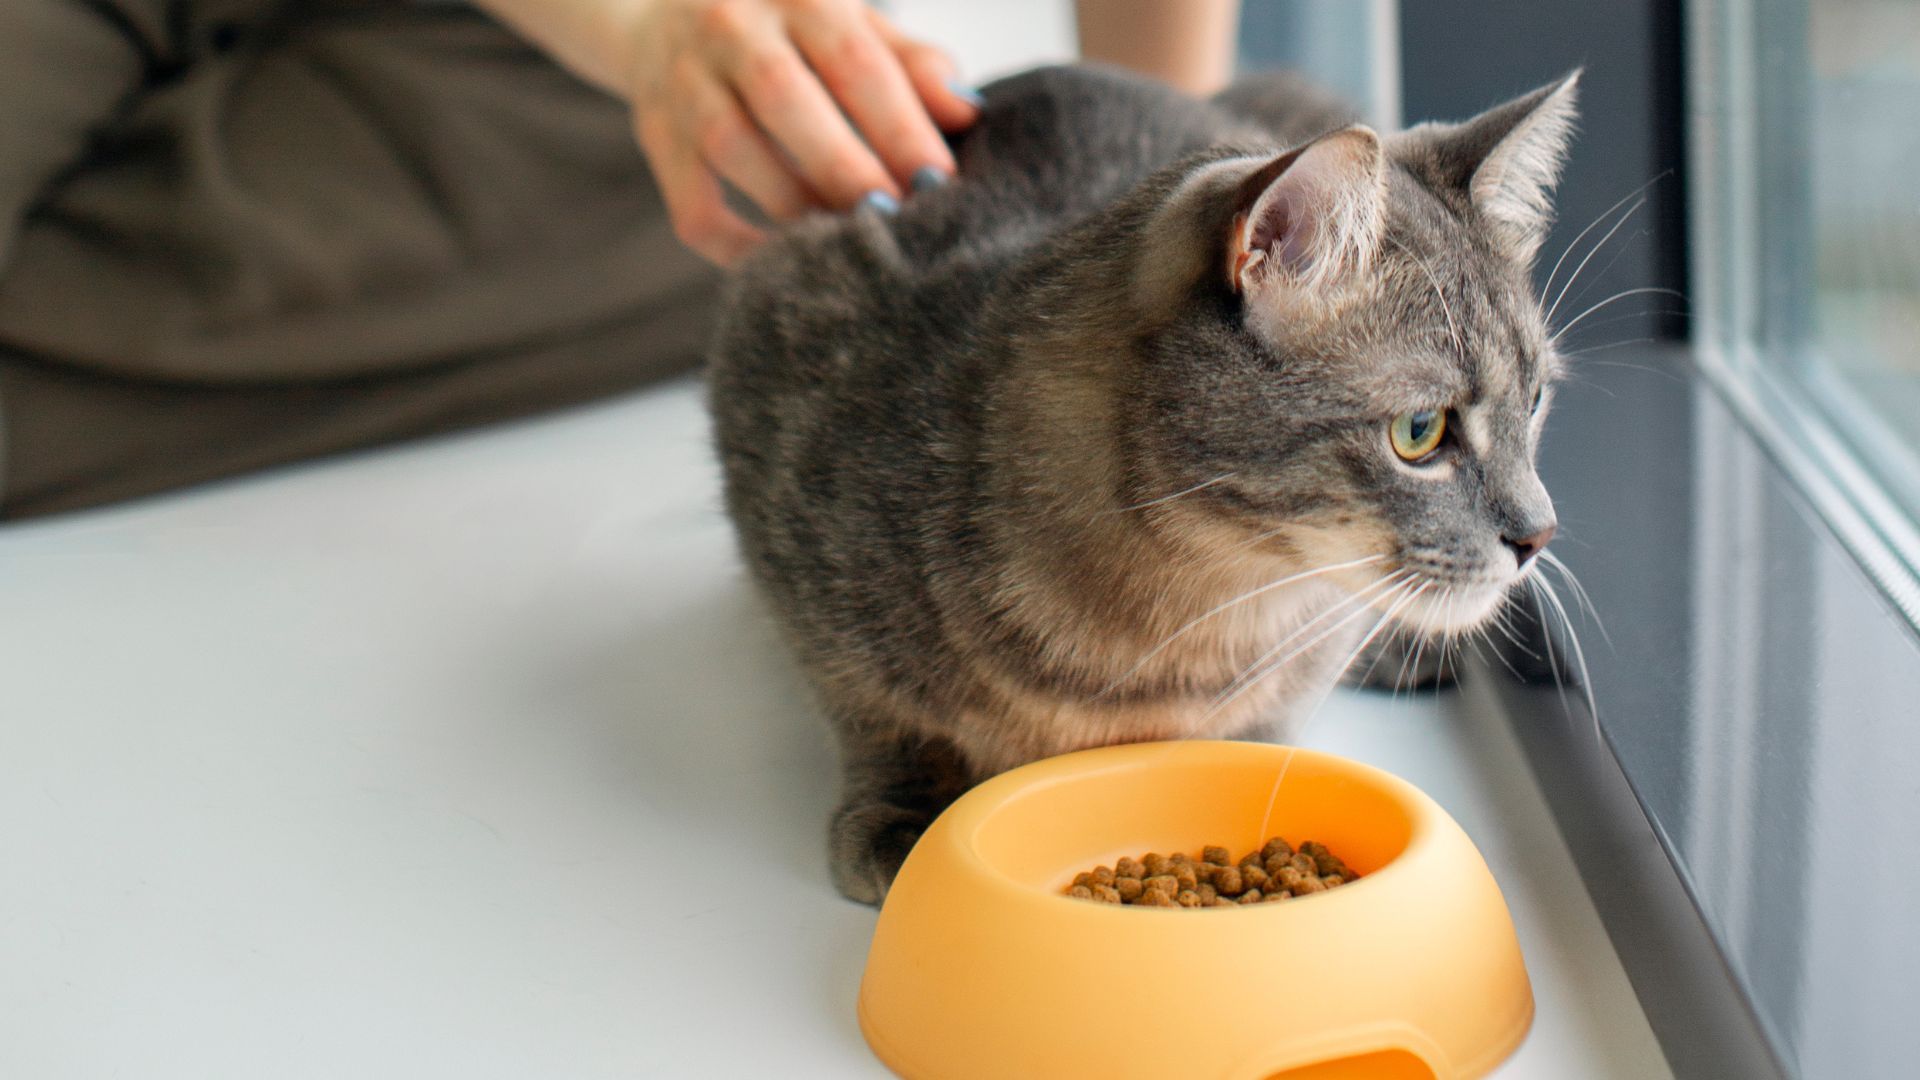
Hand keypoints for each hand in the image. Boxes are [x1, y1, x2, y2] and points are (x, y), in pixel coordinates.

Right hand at [623, 0, 981, 264]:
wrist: (662, 14)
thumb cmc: (786, 30)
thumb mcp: (849, 23)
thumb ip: (911, 63)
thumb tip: (968, 111)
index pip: (852, 58)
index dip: (899, 124)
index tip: (938, 181)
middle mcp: (730, 25)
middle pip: (785, 99)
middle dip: (847, 169)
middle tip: (895, 221)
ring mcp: (683, 80)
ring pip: (733, 148)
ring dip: (796, 205)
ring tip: (848, 243)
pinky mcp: (655, 135)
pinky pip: (691, 205)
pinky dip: (736, 246)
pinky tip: (783, 264)